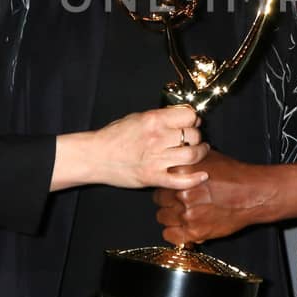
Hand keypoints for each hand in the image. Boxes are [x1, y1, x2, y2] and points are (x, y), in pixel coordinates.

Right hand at [74, 105, 208, 190]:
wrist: (94, 156)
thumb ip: (159, 117)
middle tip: (195, 139)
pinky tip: (203, 175)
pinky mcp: (153, 177)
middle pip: (193, 135)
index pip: (189, 116)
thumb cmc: (113, 137)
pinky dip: (195, 179)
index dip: (194, 119)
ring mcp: (156, 159)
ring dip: (200, 153)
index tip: (193, 123)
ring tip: (200, 152)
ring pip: (192, 155)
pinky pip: (181, 180)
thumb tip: (182, 117)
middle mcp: (157, 138)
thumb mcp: (136, 118)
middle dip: (197, 136)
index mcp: (153, 120)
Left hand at [152, 148, 272, 243]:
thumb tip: (173, 163)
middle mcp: (182, 194)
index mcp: (182, 173)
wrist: (253, 193)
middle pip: (159, 200)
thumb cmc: (234, 175)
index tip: (172, 188)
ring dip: (171, 216)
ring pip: (163, 218)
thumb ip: (187, 162)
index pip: (160, 181)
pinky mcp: (195, 231)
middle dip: (168, 201)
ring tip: (184, 213)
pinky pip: (170, 235)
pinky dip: (174, 233)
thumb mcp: (207, 157)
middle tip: (180, 201)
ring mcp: (187, 214)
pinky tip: (182, 227)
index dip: (167, 184)